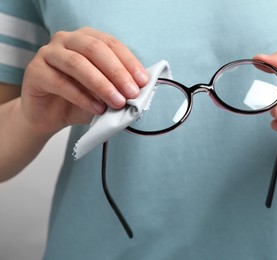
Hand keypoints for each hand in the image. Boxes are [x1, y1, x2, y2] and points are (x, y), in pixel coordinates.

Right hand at [21, 27, 147, 135]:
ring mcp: (48, 53)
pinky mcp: (34, 71)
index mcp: (87, 38)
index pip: (112, 44)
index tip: (143, 81)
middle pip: (95, 49)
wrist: (49, 116)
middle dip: (117, 72)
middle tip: (131, 92)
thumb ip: (120, 87)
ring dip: (101, 84)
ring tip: (117, 102)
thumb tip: (141, 89)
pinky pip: (60, 82)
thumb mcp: (104, 93)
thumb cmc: (80, 100)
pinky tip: (96, 109)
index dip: (129, 62)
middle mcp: (67, 39)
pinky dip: (82, 97)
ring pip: (77, 64)